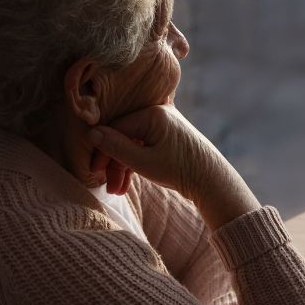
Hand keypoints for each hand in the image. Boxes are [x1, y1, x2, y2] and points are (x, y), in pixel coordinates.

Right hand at [87, 104, 261, 229]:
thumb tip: (91, 133)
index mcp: (153, 114)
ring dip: (124, 166)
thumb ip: (116, 147)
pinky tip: (127, 183)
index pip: (116, 128)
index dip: (103, 151)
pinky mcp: (169, 136)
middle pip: (124, 135)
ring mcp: (166, 124)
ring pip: (134, 143)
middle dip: (114, 163)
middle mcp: (160, 113)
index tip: (94, 172)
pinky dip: (137, 162)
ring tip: (118, 191)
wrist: (212, 180)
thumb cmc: (179, 170)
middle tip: (107, 187)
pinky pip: (145, 145)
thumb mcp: (143, 162)